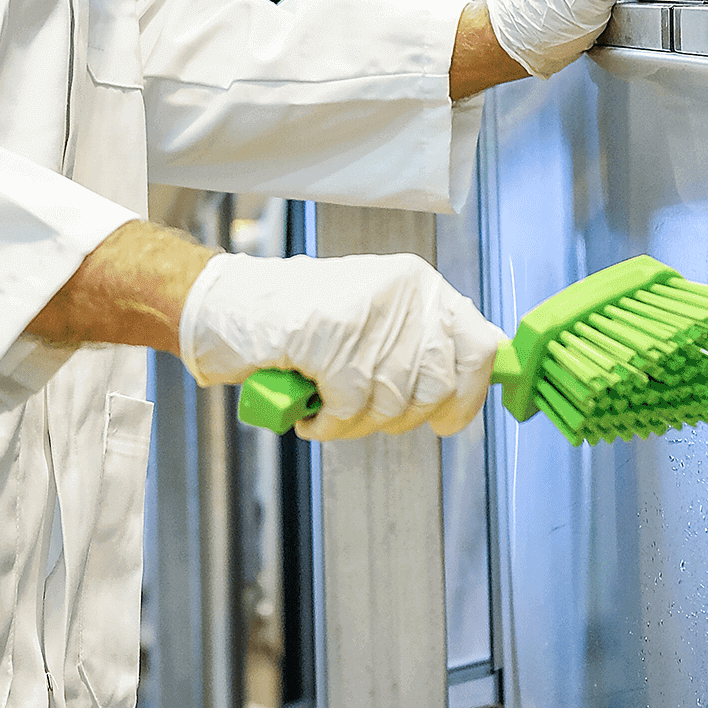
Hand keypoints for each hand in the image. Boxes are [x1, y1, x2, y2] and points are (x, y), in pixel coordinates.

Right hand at [179, 252, 501, 439]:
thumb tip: (469, 383)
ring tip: (330, 410)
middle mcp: (403, 292)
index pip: (479, 345)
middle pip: (437, 386)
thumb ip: (420, 342)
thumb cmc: (298, 320)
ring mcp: (367, 312)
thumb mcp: (375, 316)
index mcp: (419, 284)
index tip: (450, 420)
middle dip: (401, 417)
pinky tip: (311, 412)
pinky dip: (329, 423)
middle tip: (363, 414)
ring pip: (392, 403)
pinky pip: (349, 407)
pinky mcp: (330, 336)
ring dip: (357, 423)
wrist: (228, 306)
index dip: (469, 394)